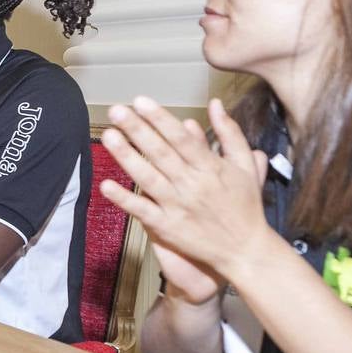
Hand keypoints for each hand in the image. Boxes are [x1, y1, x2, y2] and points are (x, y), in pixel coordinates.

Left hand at [99, 97, 272, 294]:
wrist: (246, 251)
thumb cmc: (245, 205)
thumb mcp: (245, 166)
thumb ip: (229, 133)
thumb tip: (215, 104)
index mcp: (210, 168)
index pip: (181, 138)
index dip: (160, 119)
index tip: (141, 101)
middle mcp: (192, 185)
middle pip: (161, 153)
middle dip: (138, 130)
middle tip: (116, 111)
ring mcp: (178, 207)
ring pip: (149, 178)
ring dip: (127, 157)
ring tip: (109, 136)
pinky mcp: (168, 228)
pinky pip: (143, 211)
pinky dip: (125, 199)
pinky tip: (106, 185)